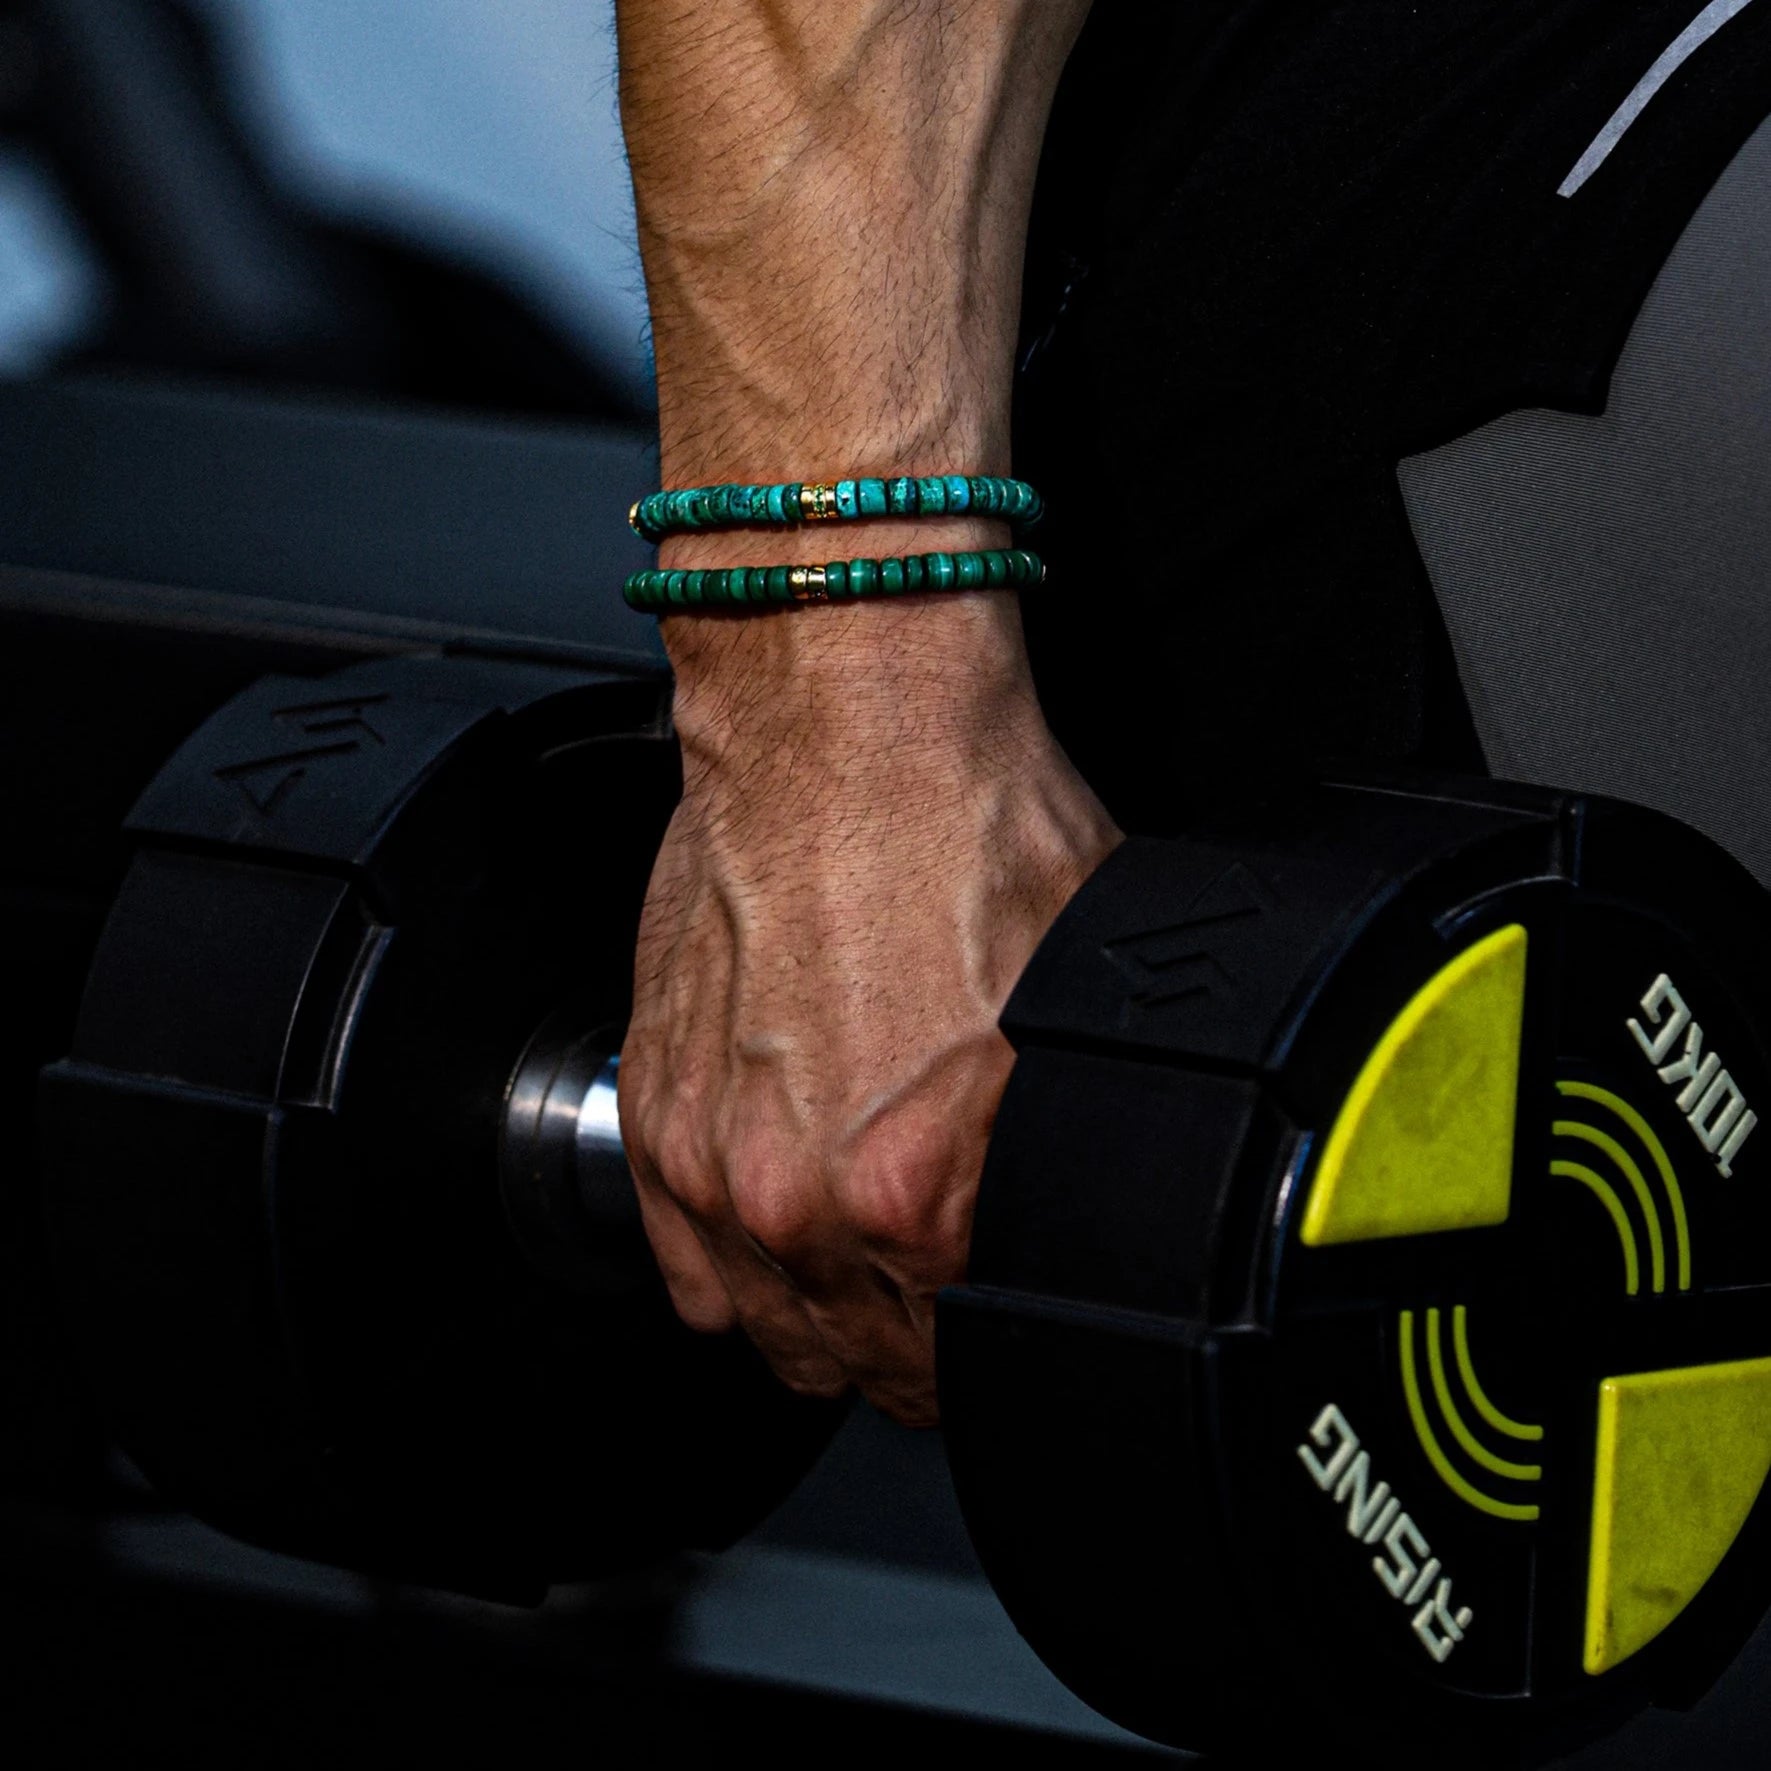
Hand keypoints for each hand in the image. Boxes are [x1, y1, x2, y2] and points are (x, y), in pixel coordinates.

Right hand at [618, 595, 1120, 1424]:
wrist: (847, 725)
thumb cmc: (964, 829)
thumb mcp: (1086, 1006)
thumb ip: (1076, 1147)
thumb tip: (1091, 1205)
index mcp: (918, 1188)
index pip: (965, 1355)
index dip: (997, 1345)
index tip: (1000, 1323)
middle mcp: (798, 1199)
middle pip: (865, 1364)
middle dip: (917, 1351)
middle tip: (946, 1308)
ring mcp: (709, 1163)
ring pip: (772, 1334)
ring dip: (825, 1328)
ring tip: (867, 1287)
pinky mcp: (651, 1114)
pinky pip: (684, 1272)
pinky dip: (736, 1279)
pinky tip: (781, 1249)